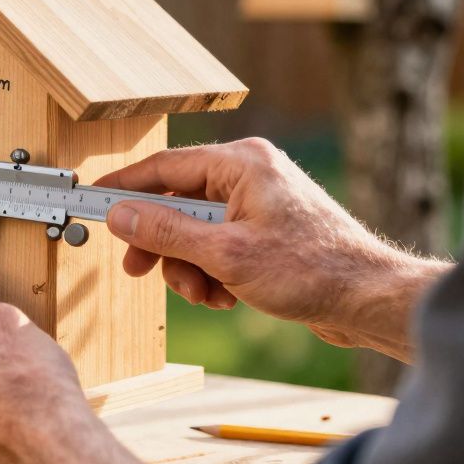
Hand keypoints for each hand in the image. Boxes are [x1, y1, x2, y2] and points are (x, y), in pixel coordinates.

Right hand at [99, 138, 448, 361]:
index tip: (93, 201)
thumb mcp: (224, 255)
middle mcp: (249, 175)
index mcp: (241, 163)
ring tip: (206, 294)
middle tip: (139, 270)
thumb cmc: (312, 271)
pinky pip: (217, 245)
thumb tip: (120, 215)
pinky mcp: (266, 231)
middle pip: (177, 203)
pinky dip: (212, 273)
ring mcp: (259, 203)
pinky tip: (227, 297)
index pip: (164, 166)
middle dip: (161, 244)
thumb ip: (165, 232)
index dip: (125, 187)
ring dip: (189, 268)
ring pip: (194, 231)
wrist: (370, 300)